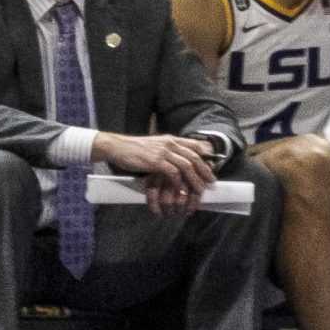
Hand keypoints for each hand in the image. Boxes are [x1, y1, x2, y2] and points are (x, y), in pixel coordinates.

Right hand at [91, 132, 214, 208]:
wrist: (118, 147)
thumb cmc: (135, 149)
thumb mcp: (155, 145)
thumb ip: (168, 150)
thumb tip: (179, 159)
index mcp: (171, 139)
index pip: (195, 144)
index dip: (206, 156)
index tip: (212, 166)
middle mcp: (170, 143)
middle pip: (194, 156)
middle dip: (204, 170)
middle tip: (211, 181)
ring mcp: (163, 152)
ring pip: (187, 166)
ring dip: (195, 179)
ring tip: (200, 190)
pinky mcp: (156, 161)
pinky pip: (173, 172)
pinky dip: (179, 182)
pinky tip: (181, 190)